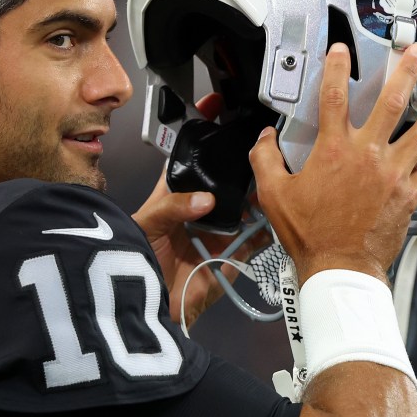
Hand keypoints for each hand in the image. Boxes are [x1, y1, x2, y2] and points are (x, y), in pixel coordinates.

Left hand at [133, 96, 262, 327]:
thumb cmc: (135, 259)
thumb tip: (206, 199)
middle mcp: (198, 211)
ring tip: (277, 172)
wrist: (142, 308)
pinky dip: (269, 230)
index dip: (203, 135)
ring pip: (244, 207)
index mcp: (173, 196)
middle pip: (224, 182)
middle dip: (240, 167)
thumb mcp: (147, 224)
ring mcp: (217, 233)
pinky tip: (282, 212)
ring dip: (259, 195)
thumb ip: (173, 207)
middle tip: (262, 144)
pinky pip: (256, 241)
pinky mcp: (231, 257)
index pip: (190, 159)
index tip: (218, 108)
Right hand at [248, 42, 416, 284]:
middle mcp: (368, 154)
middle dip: (407, 71)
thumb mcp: (273, 194)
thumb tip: (264, 139)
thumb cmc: (309, 233)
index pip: (334, 96)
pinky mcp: (409, 194)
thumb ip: (265, 160)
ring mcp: (393, 172)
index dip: (337, 68)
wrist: (339, 266)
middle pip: (393, 101)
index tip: (341, 51)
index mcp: (333, 149)